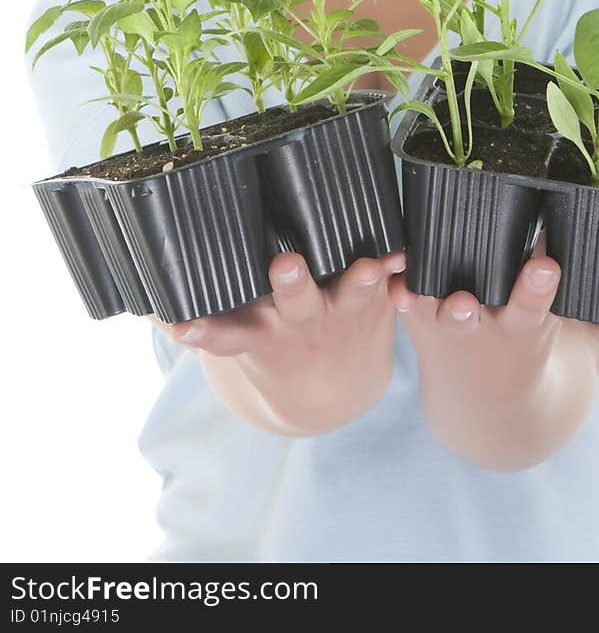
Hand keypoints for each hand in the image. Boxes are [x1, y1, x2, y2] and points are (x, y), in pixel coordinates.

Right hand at [147, 248, 405, 434]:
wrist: (332, 394)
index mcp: (256, 335)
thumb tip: (133, 295)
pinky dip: (404, 277)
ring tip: (368, 267)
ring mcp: (340, 316)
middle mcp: (296, 325)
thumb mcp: (233, 339)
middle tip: (284, 267)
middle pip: (293, 302)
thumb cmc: (270, 343)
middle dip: (289, 284)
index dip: (202, 332)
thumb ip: (189, 319)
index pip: (222, 335)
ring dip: (359, 281)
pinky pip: (393, 291)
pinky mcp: (377, 306)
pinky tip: (411, 258)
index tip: (184, 325)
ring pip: (350, 297)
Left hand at [387, 247, 598, 468]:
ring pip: (446, 311)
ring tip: (440, 297)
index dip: (539, 286)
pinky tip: (390, 278)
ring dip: (445, 304)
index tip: (547, 268)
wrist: (486, 413)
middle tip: (504, 277)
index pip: (536, 302)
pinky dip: (398, 293)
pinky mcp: (419, 321)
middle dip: (501, 294)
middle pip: (498, 306)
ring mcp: (451, 325)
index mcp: (526, 328)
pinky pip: (406, 303)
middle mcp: (489, 327)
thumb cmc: (534, 355)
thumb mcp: (571, 350)